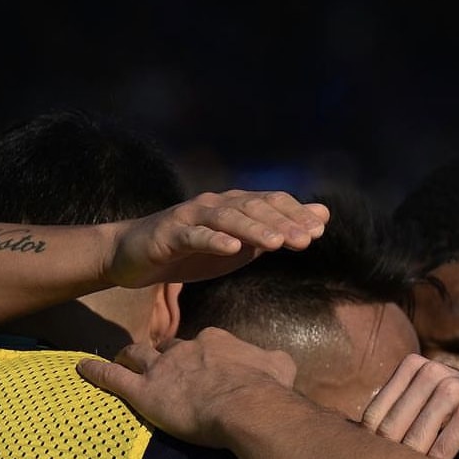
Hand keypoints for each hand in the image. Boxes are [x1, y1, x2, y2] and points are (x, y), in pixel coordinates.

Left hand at [77, 327, 297, 446]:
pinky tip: (82, 368)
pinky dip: (96, 372)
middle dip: (165, 355)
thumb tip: (279, 363)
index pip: (206, 344)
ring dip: (130, 357)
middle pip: (169, 348)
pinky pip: (113, 378)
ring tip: (122, 360)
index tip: (206, 367)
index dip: (203, 356)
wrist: (250, 406)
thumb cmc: (268, 390)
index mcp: (216, 342)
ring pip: (138, 355)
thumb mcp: (281, 366)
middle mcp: (186, 349)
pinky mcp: (144, 392)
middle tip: (165, 368)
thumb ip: (274, 361)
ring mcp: (163, 369)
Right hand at [104, 190, 329, 289]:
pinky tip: (231, 249)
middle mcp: (216, 205)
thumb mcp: (243, 244)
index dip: (294, 214)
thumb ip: (279, 230)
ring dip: (253, 229)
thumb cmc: (194, 250)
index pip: (271, 203)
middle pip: (254, 209)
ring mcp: (191, 217)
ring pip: (227, 218)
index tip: (319, 232)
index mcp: (236, 207)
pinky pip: (194, 236)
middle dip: (281, 224)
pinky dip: (213, 240)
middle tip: (306, 240)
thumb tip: (322, 216)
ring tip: (276, 244)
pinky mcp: (170, 234)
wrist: (136, 256)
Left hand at [361, 355, 458, 458]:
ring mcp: (452, 389)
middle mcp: (432, 371)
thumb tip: (351, 435)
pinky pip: (439, 453)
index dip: (370, 449)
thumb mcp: (435, 409)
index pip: (373, 415)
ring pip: (412, 443)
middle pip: (388, 430)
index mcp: (416, 367)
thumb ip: (401, 411)